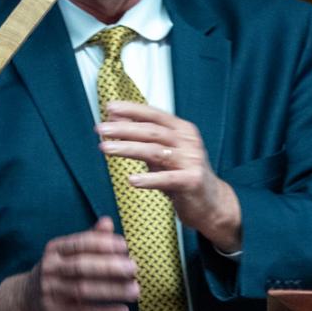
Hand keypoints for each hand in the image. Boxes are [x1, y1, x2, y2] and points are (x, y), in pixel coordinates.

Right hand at [0, 217, 137, 310]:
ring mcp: (49, 291)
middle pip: (81, 265)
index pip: (80, 243)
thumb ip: (89, 239)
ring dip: (112, 290)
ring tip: (135, 291)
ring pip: (83, 290)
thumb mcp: (67, 254)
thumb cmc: (57, 274)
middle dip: (110, 266)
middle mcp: (49, 268)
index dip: (103, 243)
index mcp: (54, 249)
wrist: (27, 301)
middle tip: (134, 269)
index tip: (125, 247)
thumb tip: (108, 222)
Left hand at [97, 100, 241, 251]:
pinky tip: (131, 180)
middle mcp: (188, 142)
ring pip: (155, 152)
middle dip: (123, 128)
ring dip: (127, 148)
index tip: (109, 108)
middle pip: (151, 132)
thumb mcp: (165, 152)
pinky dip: (148, 179)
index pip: (154, 115)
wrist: (212, 203)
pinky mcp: (192, 181)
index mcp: (182, 130)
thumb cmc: (182, 174)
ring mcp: (191, 161)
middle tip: (100, 129)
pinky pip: (166, 179)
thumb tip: (116, 121)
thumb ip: (144, 138)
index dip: (132, 110)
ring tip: (105, 148)